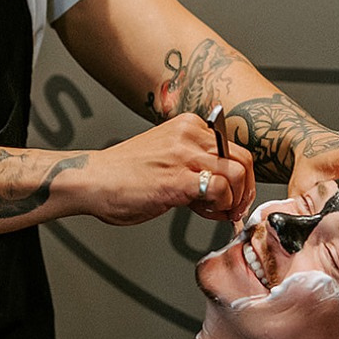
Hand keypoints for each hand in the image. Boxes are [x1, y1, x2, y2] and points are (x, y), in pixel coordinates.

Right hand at [84, 113, 255, 225]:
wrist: (93, 181)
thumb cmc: (123, 175)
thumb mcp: (166, 155)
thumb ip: (193, 164)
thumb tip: (222, 187)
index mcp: (187, 126)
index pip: (233, 147)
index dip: (238, 176)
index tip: (231, 195)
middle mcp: (188, 135)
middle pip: (243, 159)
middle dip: (244, 189)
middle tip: (233, 208)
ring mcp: (183, 155)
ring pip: (237, 173)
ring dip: (233, 200)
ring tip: (215, 211)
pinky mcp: (178, 179)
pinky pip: (220, 190)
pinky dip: (219, 208)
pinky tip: (201, 212)